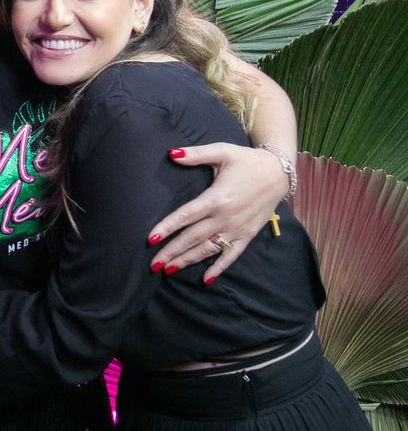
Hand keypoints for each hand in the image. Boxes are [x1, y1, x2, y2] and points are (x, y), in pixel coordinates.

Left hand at [150, 142, 288, 282]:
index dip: (167, 228)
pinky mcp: (248, 235)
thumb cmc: (247, 160)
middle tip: (153, 264)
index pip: (185, 216)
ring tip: (169, 270)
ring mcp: (237, 229)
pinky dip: (219, 268)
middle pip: (193, 238)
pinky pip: (231, 255)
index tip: (151, 239)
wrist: (279, 173)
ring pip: (208, 250)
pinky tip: (206, 280)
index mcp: (216, 198)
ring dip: (188, 261)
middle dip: (172, 252)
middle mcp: (225, 217)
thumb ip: (196, 154)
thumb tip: (172, 153)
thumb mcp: (222, 151)